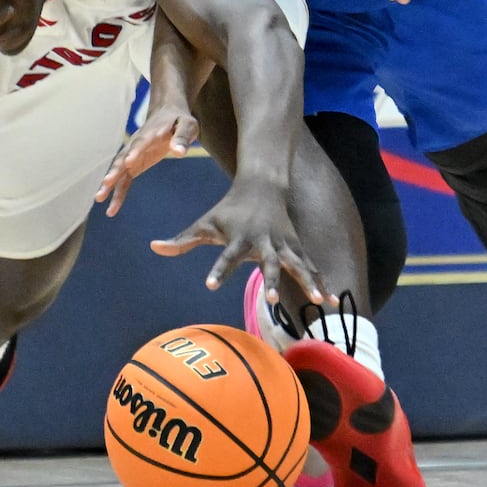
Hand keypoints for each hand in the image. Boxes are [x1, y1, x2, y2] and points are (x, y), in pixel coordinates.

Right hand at [95, 105, 198, 216]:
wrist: (167, 113)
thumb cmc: (179, 120)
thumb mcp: (187, 125)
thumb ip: (182, 137)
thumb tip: (179, 152)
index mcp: (151, 133)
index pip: (142, 142)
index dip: (135, 151)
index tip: (129, 161)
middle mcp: (137, 144)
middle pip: (124, 157)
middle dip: (116, 169)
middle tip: (107, 182)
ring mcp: (133, 154)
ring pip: (119, 169)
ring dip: (109, 183)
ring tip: (99, 197)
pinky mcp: (134, 165)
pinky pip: (124, 180)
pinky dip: (117, 193)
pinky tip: (111, 210)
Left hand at [149, 179, 331, 305]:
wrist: (263, 185)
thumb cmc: (229, 210)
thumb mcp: (205, 223)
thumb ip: (182, 240)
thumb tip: (154, 247)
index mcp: (240, 238)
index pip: (226, 256)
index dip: (218, 270)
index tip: (210, 285)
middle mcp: (265, 242)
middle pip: (269, 262)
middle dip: (270, 279)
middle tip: (270, 299)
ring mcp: (284, 244)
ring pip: (298, 265)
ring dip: (308, 282)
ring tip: (319, 301)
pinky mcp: (297, 247)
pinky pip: (311, 267)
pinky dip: (322, 282)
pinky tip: (332, 301)